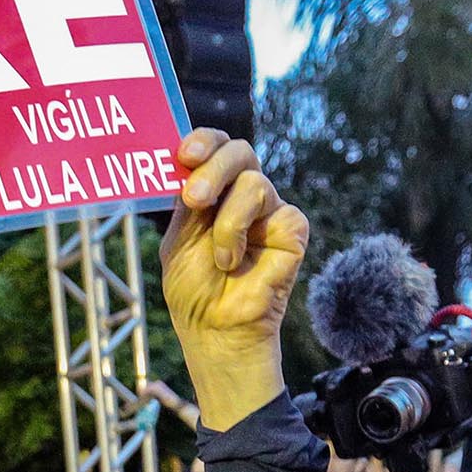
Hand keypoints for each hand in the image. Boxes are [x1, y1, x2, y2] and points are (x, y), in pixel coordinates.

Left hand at [158, 129, 307, 428]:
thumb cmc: (194, 291)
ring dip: (227, 220)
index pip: (215, 147)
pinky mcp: (293, 231)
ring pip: (254, 180)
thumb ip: (184, 199)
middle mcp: (243, 195)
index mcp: (213, 190)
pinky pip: (278, 210)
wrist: (214, 330)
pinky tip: (235, 262)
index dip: (203, 141)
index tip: (183, 154)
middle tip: (195, 198)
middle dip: (214, 168)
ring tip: (220, 257)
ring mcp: (269, 212)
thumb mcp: (178, 238)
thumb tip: (184, 160)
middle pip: (239, 150)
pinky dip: (245, 234)